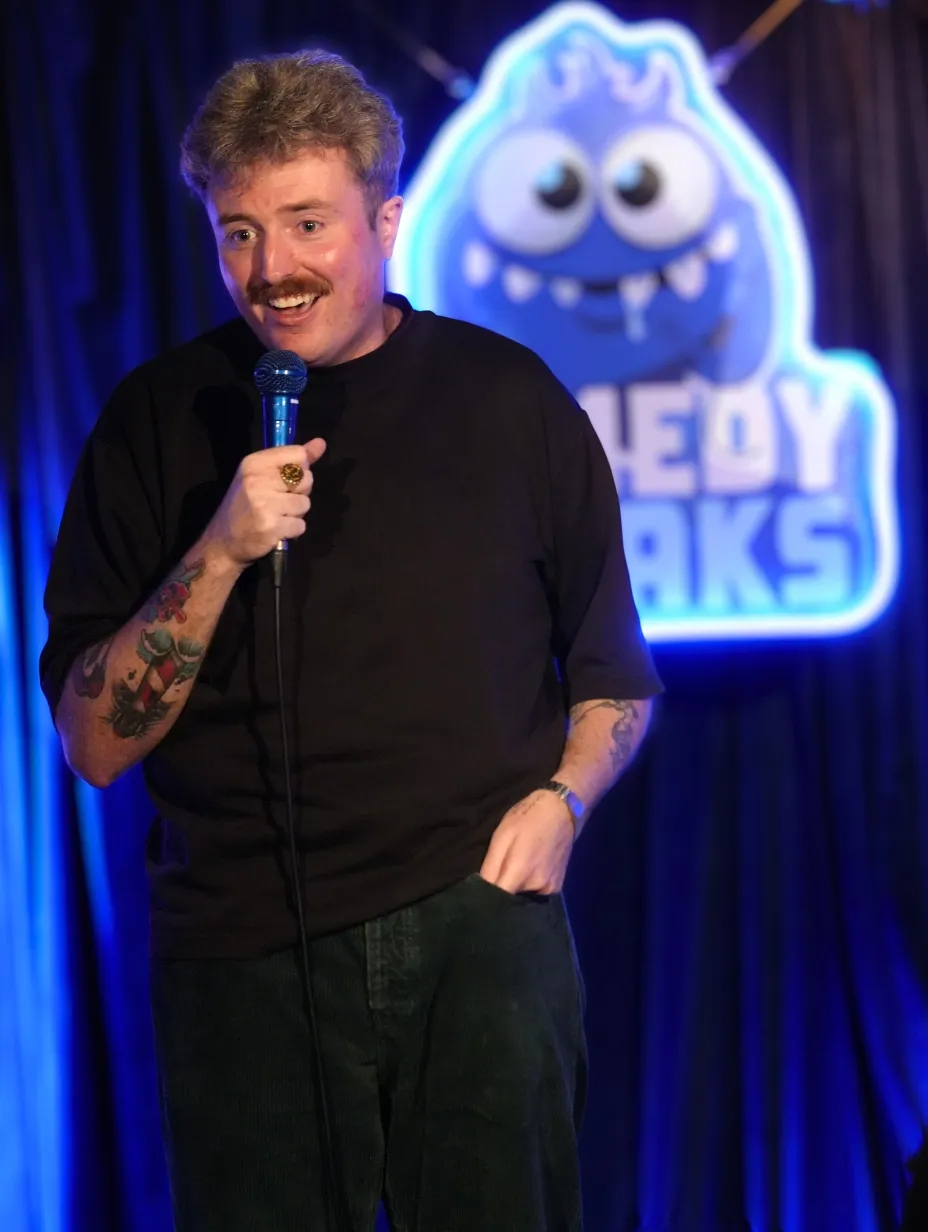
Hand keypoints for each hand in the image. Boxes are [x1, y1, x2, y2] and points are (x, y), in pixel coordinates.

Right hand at [203, 437, 326, 568]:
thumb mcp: (261, 476)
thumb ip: (292, 459)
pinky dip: (292, 531)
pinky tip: (276, 530)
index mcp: (254, 463)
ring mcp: (265, 504)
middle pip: (306, 478)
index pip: (298, 454)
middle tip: (279, 502)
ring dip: (295, 513)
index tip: (285, 480)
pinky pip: (301, 525)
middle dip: (299, 492)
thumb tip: (321, 443)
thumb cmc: (244, 507)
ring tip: (276, 517)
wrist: (223, 542)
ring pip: (305, 503)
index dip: (300, 469)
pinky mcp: (271, 526)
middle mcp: (258, 480)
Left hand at [479, 789, 575, 894]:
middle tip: (495, 879)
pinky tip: (525, 873)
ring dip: (514, 890)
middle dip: (499, 895)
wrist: (561, 811)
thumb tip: (480, 892)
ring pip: (522, 899)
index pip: (496, 901)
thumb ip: (490, 868)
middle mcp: (537, 886)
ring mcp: (549, 889)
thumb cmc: (526, 819)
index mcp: (520, 872)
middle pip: (510, 902)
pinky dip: (527, 888)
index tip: (477, 896)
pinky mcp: (556, 888)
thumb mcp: (502, 837)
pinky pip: (535, 895)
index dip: (485, 900)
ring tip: (512, 872)